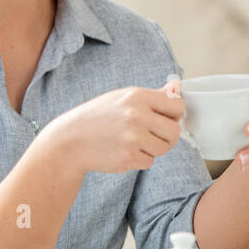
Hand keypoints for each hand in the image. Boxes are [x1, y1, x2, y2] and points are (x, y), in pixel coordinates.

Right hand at [44, 85, 183, 175]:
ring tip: (134, 142)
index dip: (175, 114)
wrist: (70, 140)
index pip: (177, 105)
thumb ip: (153, 96)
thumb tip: (178, 87)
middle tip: (153, 134)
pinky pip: (149, 161)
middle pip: (175, 131)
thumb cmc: (98, 117)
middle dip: (167, 135)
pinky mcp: (127, 157)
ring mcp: (132, 138)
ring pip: (164, 148)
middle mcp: (137, 116)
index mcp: (137, 97)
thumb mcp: (123, 98)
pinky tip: (124, 151)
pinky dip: (140, 159)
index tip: (166, 117)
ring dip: (153, 148)